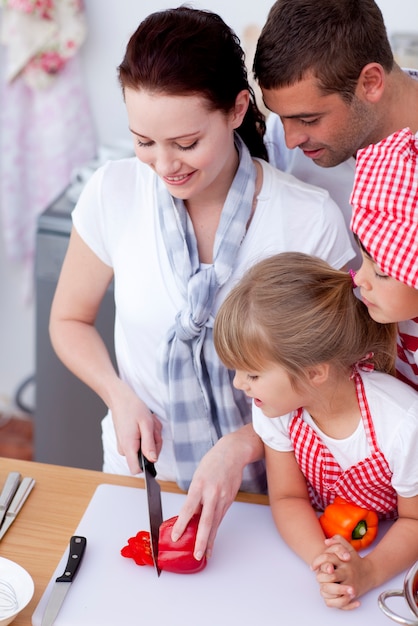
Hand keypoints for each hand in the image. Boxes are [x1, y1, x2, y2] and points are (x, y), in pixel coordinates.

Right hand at [110, 381, 162, 473]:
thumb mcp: (146, 424)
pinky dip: (146, 435)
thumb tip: (153, 460)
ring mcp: (124, 445)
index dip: (147, 466)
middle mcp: (124, 449)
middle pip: (145, 457)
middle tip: (153, 429)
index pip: (136, 469)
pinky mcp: (126, 441)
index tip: (154, 453)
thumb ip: (149, 444)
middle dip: (154, 443)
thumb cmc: (132, 408)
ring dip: (151, 437)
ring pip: (144, 449)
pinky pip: (140, 443)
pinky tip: (144, 424)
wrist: (120, 398)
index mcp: (128, 446)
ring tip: (148, 424)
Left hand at [171, 429, 260, 559]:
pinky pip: (220, 518)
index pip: (188, 509)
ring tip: (204, 554)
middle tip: (196, 555)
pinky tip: (211, 539)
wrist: (233, 453)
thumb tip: (189, 515)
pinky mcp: (229, 500)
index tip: (176, 537)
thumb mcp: (198, 476)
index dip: (182, 524)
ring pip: (215, 523)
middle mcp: (212, 493)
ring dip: (209, 540)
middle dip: (201, 540)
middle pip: (206, 521)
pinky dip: (215, 530)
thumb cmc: (212, 462)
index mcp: (199, 485)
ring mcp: (222, 498)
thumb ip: (195, 496)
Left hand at [312, 535, 371, 609]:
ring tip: (323, 586)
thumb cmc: (356, 560)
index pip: (326, 558)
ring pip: (333, 589)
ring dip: (324, 588)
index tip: (313, 567)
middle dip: (320, 577)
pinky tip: (330, 596)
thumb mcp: (348, 547)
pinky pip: (339, 601)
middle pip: (329, 575)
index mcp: (343, 560)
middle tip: (318, 577)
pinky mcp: (353, 594)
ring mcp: (350, 584)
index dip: (316, 562)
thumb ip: (338, 541)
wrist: (371, 572)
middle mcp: (346, 571)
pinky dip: (333, 601)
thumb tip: (326, 541)